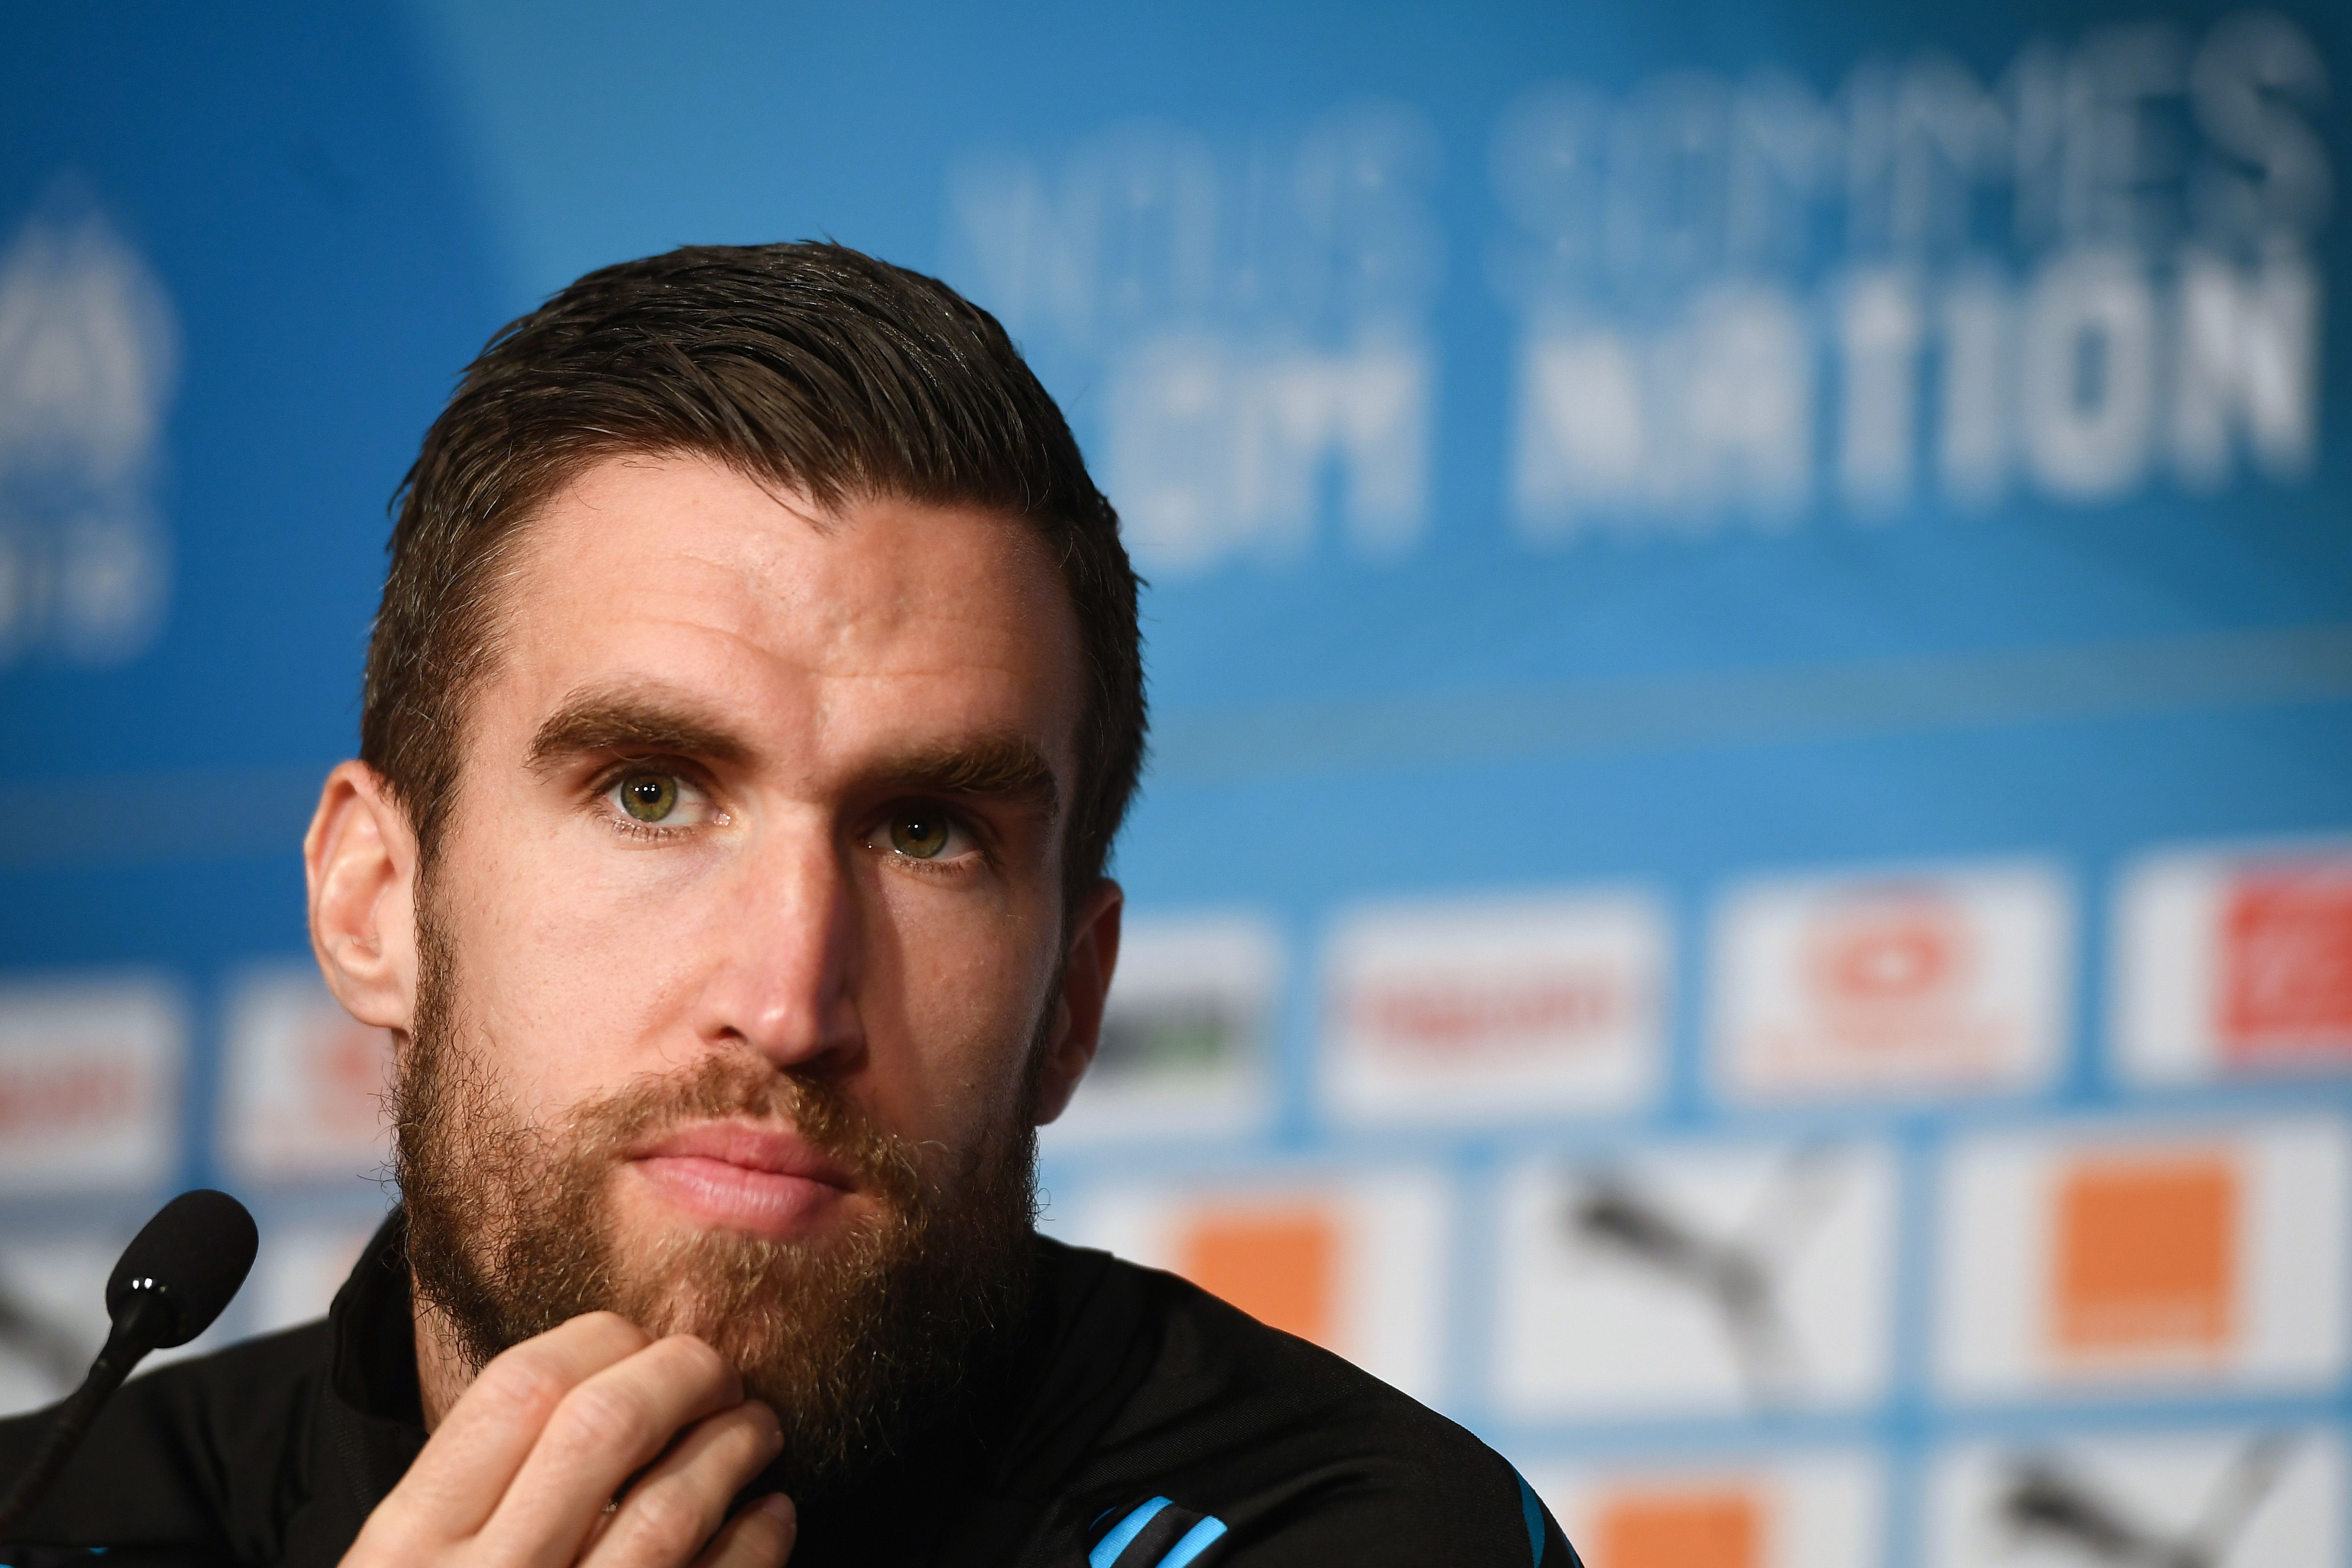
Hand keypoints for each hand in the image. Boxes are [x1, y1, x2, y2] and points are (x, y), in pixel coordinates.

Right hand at [342, 1313, 794, 1567]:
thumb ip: (479, 1493)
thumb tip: (603, 1376)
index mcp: (407, 1548)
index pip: (520, 1387)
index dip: (601, 1340)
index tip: (639, 1340)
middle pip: (607, 1424)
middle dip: (685, 1374)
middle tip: (721, 1372)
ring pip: (674, 1506)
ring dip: (737, 1447)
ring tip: (759, 1429)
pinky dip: (759, 1539)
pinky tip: (771, 1516)